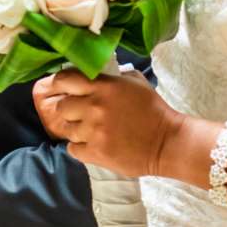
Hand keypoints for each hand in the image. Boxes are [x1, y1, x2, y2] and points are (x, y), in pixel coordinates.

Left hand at [32, 69, 181, 176]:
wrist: (167, 142)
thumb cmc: (153, 110)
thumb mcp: (136, 82)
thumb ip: (112, 76)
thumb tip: (93, 74)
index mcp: (104, 86)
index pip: (65, 79)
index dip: (59, 83)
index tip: (61, 88)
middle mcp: (94, 107)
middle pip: (61, 106)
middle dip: (70, 110)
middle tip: (82, 115)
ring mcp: (93, 131)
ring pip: (66, 129)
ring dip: (77, 130)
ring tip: (93, 132)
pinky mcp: (95, 152)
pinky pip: (72, 149)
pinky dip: (80, 148)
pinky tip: (93, 144)